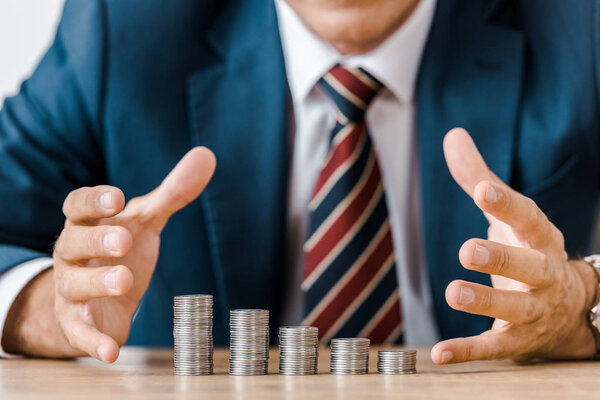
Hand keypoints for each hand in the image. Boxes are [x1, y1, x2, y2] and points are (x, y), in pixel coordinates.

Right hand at [3, 147, 214, 362]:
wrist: (96, 295)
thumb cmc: (121, 248)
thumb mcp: (146, 220)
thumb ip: (173, 192)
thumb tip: (207, 155)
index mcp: (88, 224)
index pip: (78, 205)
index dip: (94, 201)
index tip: (115, 198)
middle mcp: (72, 254)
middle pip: (73, 243)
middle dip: (97, 241)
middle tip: (123, 241)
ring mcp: (72, 289)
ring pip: (75, 285)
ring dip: (98, 283)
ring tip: (124, 281)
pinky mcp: (79, 323)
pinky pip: (80, 332)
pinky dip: (93, 340)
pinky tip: (111, 350)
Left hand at [430, 128, 597, 363]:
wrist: (570, 307)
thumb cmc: (529, 249)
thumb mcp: (509, 214)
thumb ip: (478, 177)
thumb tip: (452, 135)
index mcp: (540, 237)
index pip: (526, 217)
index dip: (506, 204)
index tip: (482, 189)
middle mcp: (543, 272)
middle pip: (527, 264)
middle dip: (501, 257)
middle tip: (468, 249)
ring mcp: (533, 308)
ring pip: (515, 307)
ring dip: (486, 301)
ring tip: (453, 292)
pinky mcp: (518, 339)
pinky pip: (494, 347)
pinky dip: (467, 350)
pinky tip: (439, 353)